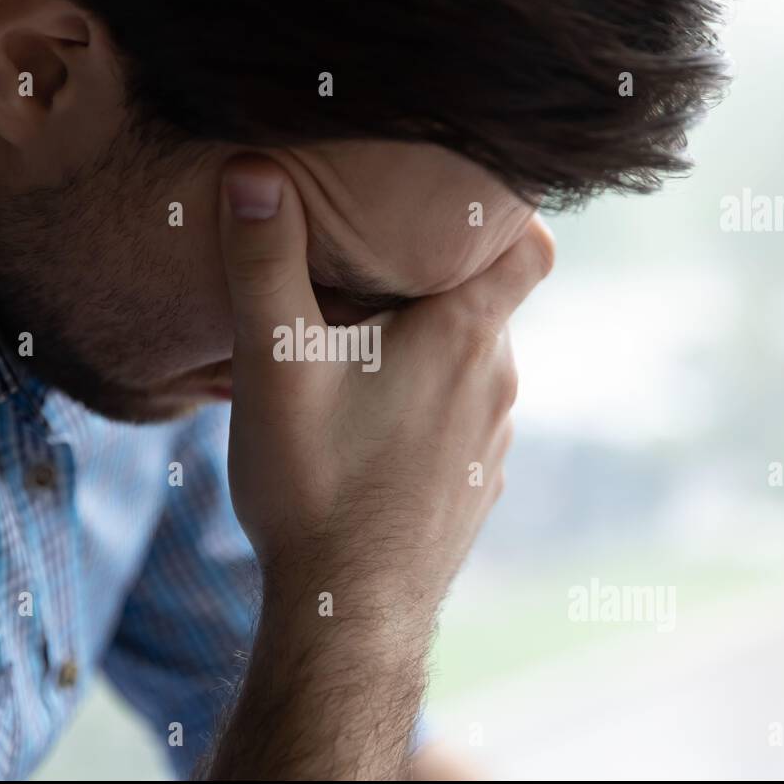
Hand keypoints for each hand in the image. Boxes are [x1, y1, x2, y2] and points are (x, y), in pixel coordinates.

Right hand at [219, 154, 553, 627]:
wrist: (347, 614)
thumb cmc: (313, 486)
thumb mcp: (274, 363)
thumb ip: (262, 261)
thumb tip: (253, 170)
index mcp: (462, 337)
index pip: (530, 245)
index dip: (504, 216)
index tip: (453, 208)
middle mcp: (497, 382)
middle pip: (486, 302)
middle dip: (431, 286)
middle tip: (359, 285)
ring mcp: (496, 439)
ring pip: (473, 362)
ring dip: (426, 350)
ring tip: (355, 363)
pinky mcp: (480, 483)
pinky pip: (465, 417)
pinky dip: (430, 404)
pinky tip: (370, 431)